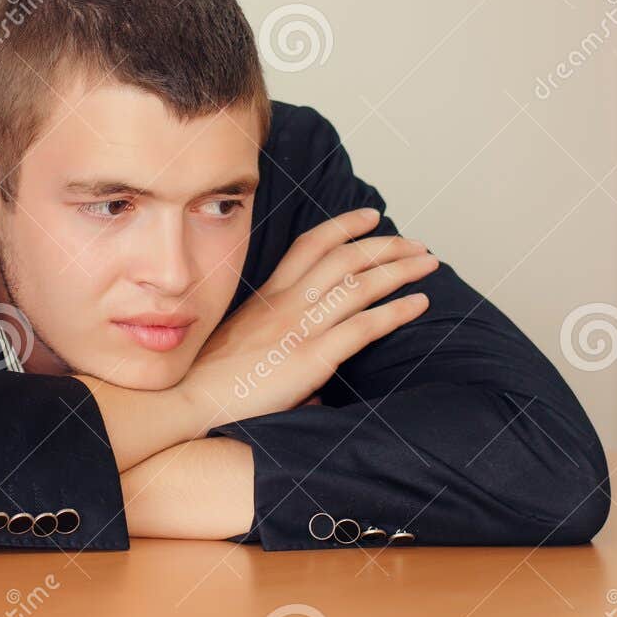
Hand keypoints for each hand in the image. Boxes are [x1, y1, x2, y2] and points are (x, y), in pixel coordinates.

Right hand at [175, 207, 435, 430]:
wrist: (188, 399)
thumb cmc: (213, 379)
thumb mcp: (244, 344)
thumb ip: (280, 341)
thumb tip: (312, 371)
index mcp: (268, 296)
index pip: (310, 245)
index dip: (344, 225)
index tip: (371, 217)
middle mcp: (286, 303)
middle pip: (344, 257)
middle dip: (386, 245)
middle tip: (416, 244)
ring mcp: (299, 328)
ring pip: (360, 284)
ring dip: (400, 270)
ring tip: (428, 264)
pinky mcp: (311, 357)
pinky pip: (363, 327)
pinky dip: (396, 312)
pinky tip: (419, 304)